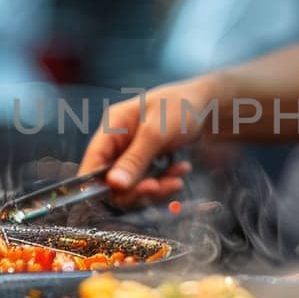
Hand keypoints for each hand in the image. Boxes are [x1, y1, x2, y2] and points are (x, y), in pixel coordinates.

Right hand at [78, 77, 216, 205]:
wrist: (206, 104)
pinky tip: (180, 170)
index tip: (126, 193)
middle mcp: (117, 142)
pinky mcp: (145, 161)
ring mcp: (131, 153)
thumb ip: (135, 159)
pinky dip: (164, 181)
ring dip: (155, 187)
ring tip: (177, 178)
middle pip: (112, 181)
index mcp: (111, 128)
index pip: (92, 163)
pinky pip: (147, 182)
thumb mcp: (157, 131)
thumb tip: (114, 185)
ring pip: (132, 186)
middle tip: (158, 187)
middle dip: (136, 189)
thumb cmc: (180, 106)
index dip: (100, 185)